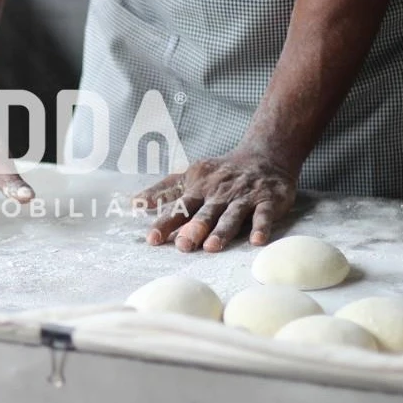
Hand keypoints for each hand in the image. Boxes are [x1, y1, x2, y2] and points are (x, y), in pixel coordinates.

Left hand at [132, 148, 296, 251]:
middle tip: (183, 245)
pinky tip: (257, 240)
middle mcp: (219, 194)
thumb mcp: (190, 176)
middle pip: (205, 212)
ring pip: (231, 215)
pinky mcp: (268, 200)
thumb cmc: (221, 172)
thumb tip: (135, 203)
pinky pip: (264, 214)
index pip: (179, 207)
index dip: (165, 222)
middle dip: (193, 228)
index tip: (152, 239)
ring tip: (212, 246)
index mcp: (199, 189)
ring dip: (222, 230)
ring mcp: (244, 197)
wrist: (265, 155)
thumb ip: (165, 191)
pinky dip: (261, 226)